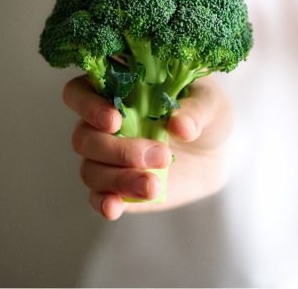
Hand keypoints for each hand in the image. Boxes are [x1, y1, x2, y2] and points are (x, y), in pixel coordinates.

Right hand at [62, 75, 232, 219]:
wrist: (217, 152)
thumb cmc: (206, 114)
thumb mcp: (210, 104)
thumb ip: (195, 110)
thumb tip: (179, 125)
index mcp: (118, 89)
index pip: (79, 92)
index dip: (88, 106)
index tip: (114, 120)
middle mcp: (103, 124)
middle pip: (84, 137)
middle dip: (119, 150)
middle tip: (161, 155)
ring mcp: (107, 157)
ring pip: (91, 169)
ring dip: (119, 179)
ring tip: (154, 186)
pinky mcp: (117, 186)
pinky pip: (98, 196)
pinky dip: (104, 203)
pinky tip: (115, 207)